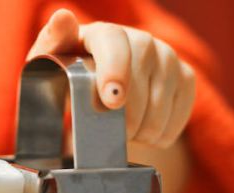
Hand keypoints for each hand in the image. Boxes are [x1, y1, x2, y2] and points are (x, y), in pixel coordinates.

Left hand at [28, 9, 195, 148]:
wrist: (96, 101)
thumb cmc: (67, 80)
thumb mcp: (49, 67)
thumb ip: (51, 44)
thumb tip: (63, 17)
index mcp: (101, 34)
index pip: (114, 40)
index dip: (116, 69)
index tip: (112, 101)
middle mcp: (139, 39)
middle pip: (143, 70)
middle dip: (129, 113)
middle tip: (114, 134)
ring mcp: (166, 56)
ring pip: (164, 97)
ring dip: (144, 127)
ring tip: (126, 134)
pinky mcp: (185, 76)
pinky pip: (181, 110)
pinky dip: (163, 132)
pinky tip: (146, 133)